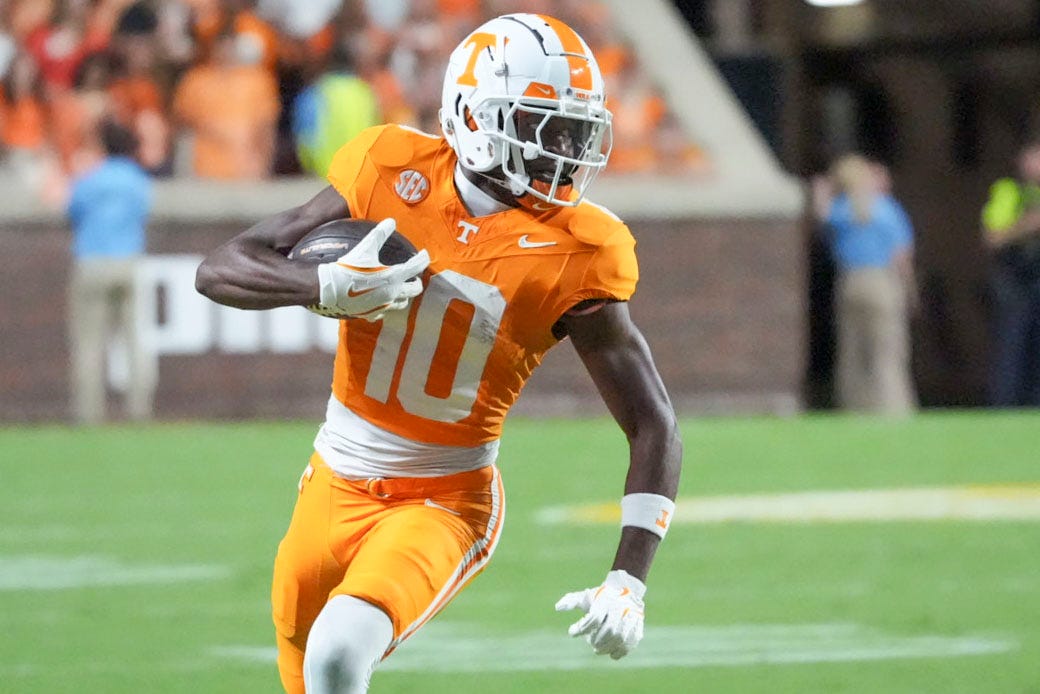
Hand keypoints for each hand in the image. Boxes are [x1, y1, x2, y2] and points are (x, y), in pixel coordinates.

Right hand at [315, 218, 429, 320]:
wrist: (329, 290)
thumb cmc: (348, 268)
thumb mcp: (365, 248)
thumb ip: (379, 234)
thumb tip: (391, 221)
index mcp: (394, 277)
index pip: (416, 267)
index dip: (422, 259)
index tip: (423, 254)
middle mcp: (392, 293)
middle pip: (415, 290)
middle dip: (416, 282)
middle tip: (412, 275)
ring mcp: (383, 306)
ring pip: (402, 303)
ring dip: (404, 295)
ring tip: (400, 287)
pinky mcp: (372, 313)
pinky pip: (385, 312)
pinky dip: (387, 306)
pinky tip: (381, 300)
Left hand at [555, 569, 645, 658]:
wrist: (626, 591)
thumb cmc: (602, 597)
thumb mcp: (586, 596)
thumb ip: (571, 601)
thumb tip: (558, 607)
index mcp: (606, 601)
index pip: (595, 617)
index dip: (582, 628)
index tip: (572, 632)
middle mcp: (620, 609)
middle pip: (609, 630)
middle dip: (597, 640)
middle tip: (590, 643)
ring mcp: (630, 618)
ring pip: (620, 638)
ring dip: (607, 647)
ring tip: (598, 650)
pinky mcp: (637, 627)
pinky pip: (630, 643)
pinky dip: (620, 651)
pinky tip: (612, 653)